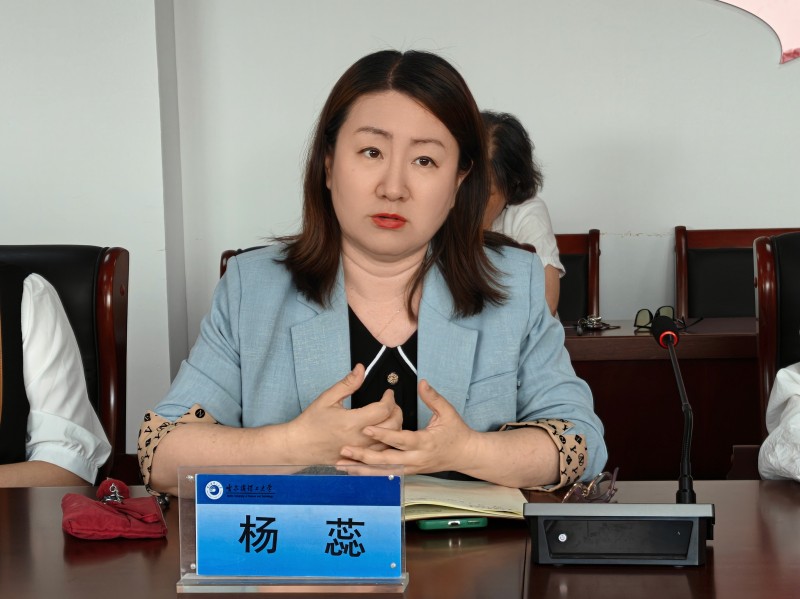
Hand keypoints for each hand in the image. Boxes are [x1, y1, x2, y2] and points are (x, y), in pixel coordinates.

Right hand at [285, 364, 400, 463]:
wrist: (299, 445)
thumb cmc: (311, 422)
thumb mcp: (328, 398)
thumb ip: (348, 383)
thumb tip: (361, 369)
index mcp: (352, 421)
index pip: (383, 410)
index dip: (390, 399)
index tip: (388, 393)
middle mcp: (359, 438)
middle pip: (392, 426)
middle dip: (397, 411)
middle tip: (391, 404)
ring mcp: (361, 451)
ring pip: (389, 441)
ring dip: (395, 427)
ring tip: (388, 417)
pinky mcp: (359, 459)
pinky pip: (381, 453)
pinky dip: (386, 442)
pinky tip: (383, 434)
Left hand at [337, 379, 480, 474]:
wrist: (465, 455)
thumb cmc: (457, 433)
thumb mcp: (448, 412)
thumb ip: (433, 398)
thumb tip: (422, 382)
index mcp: (425, 442)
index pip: (401, 440)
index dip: (383, 435)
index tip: (366, 429)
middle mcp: (416, 459)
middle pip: (387, 460)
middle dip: (364, 457)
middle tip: (345, 450)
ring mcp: (412, 468)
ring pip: (384, 472)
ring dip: (362, 469)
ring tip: (342, 465)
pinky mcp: (409, 472)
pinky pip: (387, 475)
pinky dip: (370, 474)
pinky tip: (355, 471)